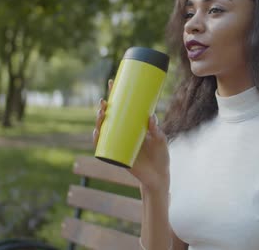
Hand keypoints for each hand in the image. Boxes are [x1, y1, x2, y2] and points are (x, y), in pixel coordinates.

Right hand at [93, 79, 169, 193]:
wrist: (158, 177)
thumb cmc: (161, 157)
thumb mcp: (161, 140)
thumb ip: (156, 130)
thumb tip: (151, 116)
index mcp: (135, 125)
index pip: (123, 107)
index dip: (116, 95)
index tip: (111, 82)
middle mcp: (124, 133)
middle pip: (110, 117)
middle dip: (104, 108)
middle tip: (104, 102)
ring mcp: (119, 143)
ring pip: (104, 130)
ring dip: (99, 121)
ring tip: (101, 114)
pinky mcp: (116, 155)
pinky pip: (103, 146)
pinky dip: (98, 139)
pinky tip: (98, 132)